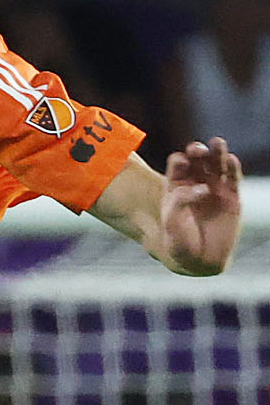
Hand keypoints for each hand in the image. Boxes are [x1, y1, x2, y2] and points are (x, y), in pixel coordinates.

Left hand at [161, 138, 241, 274]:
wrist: (199, 261)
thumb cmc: (180, 243)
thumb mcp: (172, 223)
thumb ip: (180, 202)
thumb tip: (202, 188)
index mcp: (176, 188)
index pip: (178, 165)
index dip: (179, 161)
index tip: (181, 164)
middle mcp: (196, 184)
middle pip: (198, 160)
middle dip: (197, 151)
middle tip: (197, 150)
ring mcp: (215, 189)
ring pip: (217, 164)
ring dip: (217, 152)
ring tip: (217, 143)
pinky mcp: (232, 197)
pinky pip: (233, 178)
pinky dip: (233, 167)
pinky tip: (230, 160)